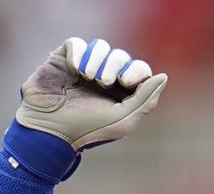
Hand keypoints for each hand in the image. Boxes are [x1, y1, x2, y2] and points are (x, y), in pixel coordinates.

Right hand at [16, 37, 167, 150]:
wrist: (50, 130)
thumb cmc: (88, 129)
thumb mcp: (123, 120)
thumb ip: (146, 99)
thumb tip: (163, 76)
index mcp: (122, 93)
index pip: (139, 69)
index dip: (137, 70)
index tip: (126, 81)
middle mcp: (104, 78)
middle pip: (120, 56)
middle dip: (115, 65)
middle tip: (104, 82)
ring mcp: (83, 68)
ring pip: (100, 46)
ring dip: (97, 59)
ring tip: (88, 77)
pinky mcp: (63, 60)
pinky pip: (76, 43)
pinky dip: (79, 53)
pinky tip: (75, 70)